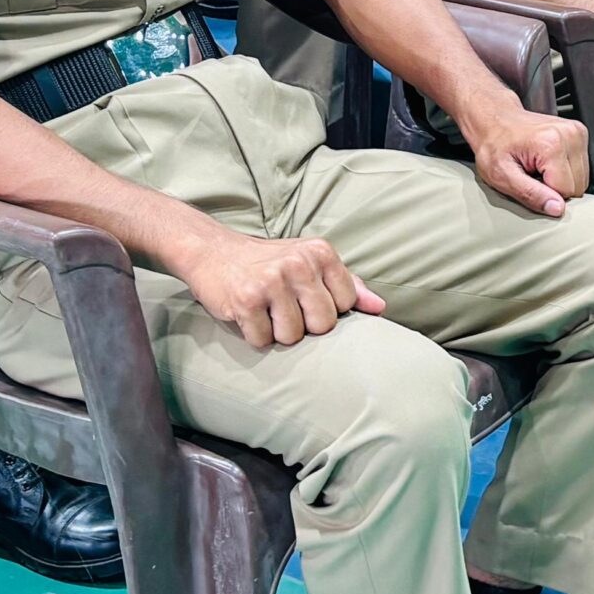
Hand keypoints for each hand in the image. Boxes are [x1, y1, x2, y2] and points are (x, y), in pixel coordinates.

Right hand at [175, 227, 387, 349]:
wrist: (213, 252)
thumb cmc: (269, 262)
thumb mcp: (311, 262)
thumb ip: (348, 284)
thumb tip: (380, 308)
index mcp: (321, 252)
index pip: (347, 304)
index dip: (327, 310)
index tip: (307, 299)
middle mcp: (299, 263)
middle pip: (323, 325)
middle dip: (304, 325)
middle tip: (285, 308)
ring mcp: (272, 281)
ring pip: (292, 337)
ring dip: (277, 332)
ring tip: (266, 310)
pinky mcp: (246, 300)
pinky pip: (263, 341)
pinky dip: (255, 335)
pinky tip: (248, 314)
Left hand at [466, 107, 590, 215]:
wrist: (495, 120)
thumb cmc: (494, 145)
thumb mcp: (501, 175)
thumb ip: (530, 194)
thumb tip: (557, 209)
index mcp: (552, 144)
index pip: (566, 191)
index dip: (545, 194)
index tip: (528, 181)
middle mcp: (570, 134)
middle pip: (578, 186)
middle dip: (555, 188)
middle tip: (533, 174)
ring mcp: (577, 132)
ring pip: (582, 179)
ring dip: (561, 179)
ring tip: (539, 167)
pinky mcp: (580, 133)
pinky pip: (581, 168)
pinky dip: (565, 170)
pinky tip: (547, 161)